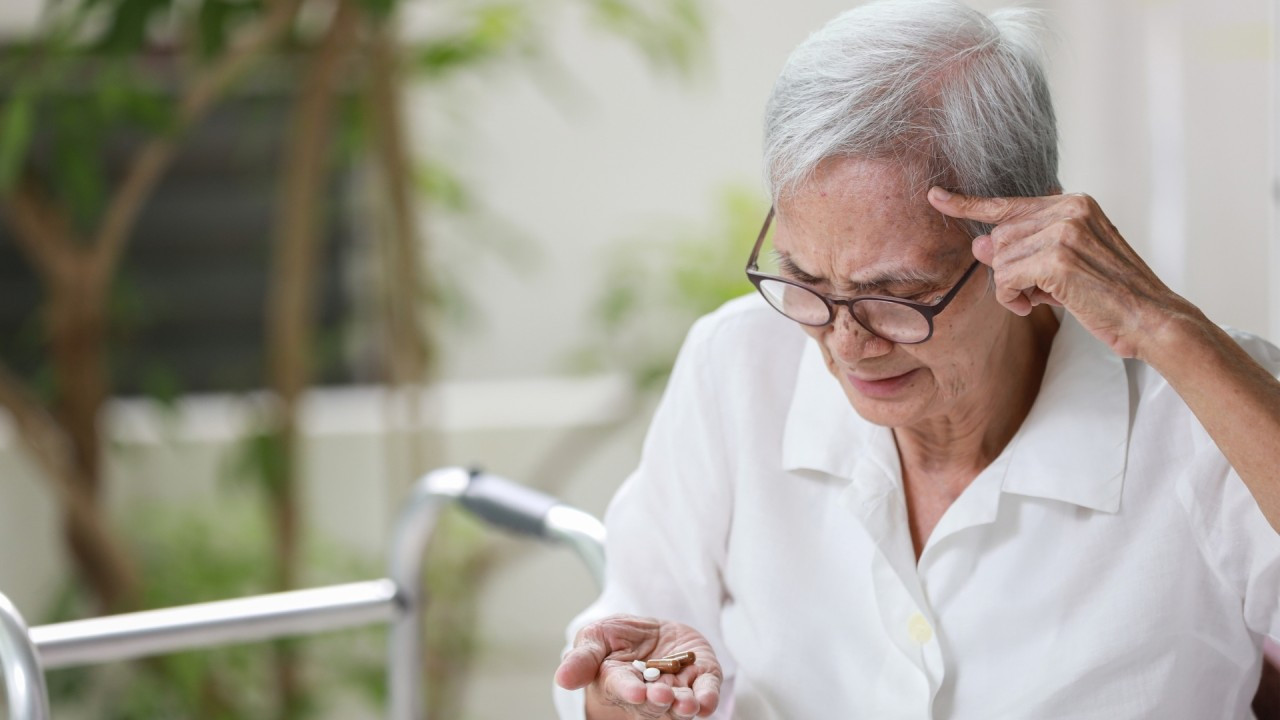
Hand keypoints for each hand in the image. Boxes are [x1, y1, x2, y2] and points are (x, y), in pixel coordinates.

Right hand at [555, 614, 722, 719]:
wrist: (652, 632)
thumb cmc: (618, 638)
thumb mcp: (595, 637)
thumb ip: (583, 658)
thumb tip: (562, 679)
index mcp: (619, 683)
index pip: (623, 689)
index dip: (630, 691)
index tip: (636, 690)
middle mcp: (649, 693)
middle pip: (652, 703)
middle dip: (657, 700)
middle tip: (661, 695)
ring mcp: (677, 688)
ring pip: (680, 705)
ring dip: (683, 706)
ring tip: (687, 704)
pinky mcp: (701, 678)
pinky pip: (706, 692)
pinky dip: (708, 698)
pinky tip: (707, 702)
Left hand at [927, 187, 1193, 359]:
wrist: (1149, 318)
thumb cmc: (1108, 295)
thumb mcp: (1063, 266)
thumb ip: (1024, 250)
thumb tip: (978, 244)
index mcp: (1074, 204)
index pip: (1009, 203)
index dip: (968, 204)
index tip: (935, 196)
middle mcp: (1069, 209)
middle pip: (1000, 238)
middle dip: (1008, 270)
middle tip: (1036, 291)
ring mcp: (1064, 231)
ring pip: (1000, 260)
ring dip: (1012, 288)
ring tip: (1043, 299)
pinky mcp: (1057, 258)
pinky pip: (1006, 279)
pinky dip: (1013, 299)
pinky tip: (1034, 306)